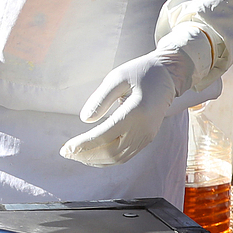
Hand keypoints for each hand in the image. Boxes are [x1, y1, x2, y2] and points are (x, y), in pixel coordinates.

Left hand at [60, 47, 200, 166]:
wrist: (167, 76)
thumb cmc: (140, 72)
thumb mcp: (117, 77)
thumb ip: (101, 98)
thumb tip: (85, 120)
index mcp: (136, 111)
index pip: (105, 135)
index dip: (84, 144)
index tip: (66, 147)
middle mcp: (143, 129)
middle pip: (110, 152)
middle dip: (85, 155)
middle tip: (65, 152)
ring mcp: (146, 137)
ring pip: (117, 159)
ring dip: (94, 160)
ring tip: (75, 155)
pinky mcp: (146, 139)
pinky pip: (124, 156)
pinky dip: (106, 160)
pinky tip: (91, 155)